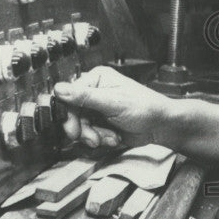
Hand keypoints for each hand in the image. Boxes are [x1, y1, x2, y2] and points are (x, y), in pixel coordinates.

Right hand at [54, 66, 171, 148]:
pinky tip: (113, 137)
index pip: (69, 96)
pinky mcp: (100, 122)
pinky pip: (89, 134)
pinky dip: (100, 139)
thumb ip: (85, 97)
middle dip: (83, 129)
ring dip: (93, 136)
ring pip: (79, 126)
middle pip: (72, 114)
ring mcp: (97, 108)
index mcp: (97, 78)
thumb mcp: (113, 102)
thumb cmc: (145, 107)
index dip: (68, 115)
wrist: (160, 126)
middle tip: (92, 138)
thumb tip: (59, 89)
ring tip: (109, 137)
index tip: (73, 129)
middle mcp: (95, 91)